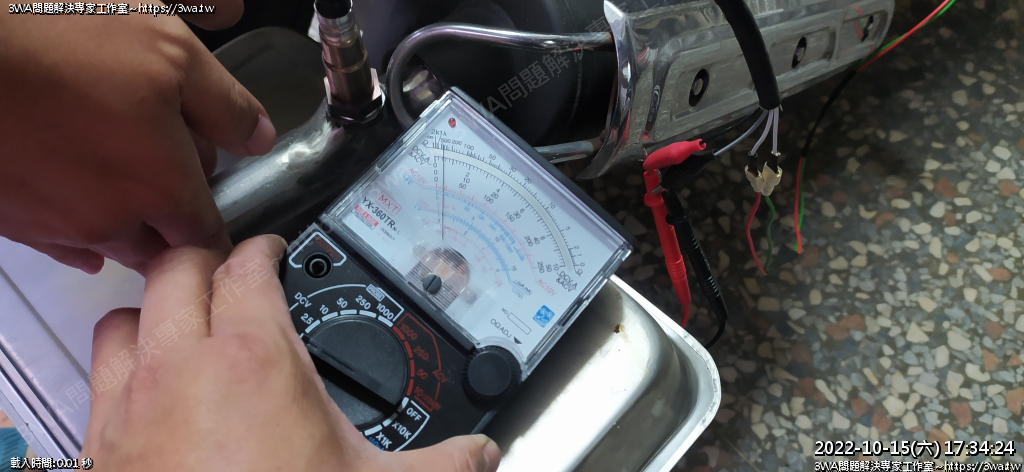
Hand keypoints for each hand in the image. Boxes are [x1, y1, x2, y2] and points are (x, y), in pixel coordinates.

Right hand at [0, 7, 275, 274]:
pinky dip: (78, 231)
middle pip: (160, 251)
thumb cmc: (61, 40)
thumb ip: (225, 105)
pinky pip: (58, 243)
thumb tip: (259, 139)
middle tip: (180, 196)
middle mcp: (111, 220)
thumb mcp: (172, 54)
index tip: (231, 234)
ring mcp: (55, 225)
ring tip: (132, 195)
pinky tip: (80, 208)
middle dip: (176, 232)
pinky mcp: (10, 219)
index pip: (208, 238)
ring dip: (128, 228)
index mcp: (160, 187)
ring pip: (108, 247)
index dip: (223, 236)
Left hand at [81, 235, 500, 471]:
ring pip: (127, 317)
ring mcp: (132, 405)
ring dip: (156, 310)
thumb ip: (439, 464)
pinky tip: (150, 392)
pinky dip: (122, 366)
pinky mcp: (101, 447)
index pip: (248, 266)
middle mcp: (181, 368)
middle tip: (232, 276)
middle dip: (206, 262)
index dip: (265, 249)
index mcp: (253, 359)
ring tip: (185, 325)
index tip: (276, 253)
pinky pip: (98, 376)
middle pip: (178, 271)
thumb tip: (481, 456)